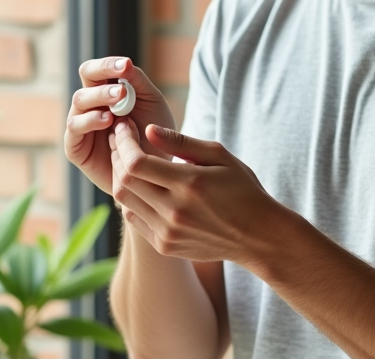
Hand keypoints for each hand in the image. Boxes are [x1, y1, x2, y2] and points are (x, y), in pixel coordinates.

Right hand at [65, 56, 176, 195]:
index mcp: (107, 88)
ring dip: (97, 98)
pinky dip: (89, 121)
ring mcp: (82, 123)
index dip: (108, 64)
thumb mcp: (152, 103)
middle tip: (122, 90)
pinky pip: (74, 129)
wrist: (154, 172)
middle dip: (103, 77)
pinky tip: (107, 121)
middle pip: (85, 77)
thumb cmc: (152, 133)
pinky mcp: (76, 146)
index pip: (99, 68)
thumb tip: (125, 63)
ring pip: (79, 101)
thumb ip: (138, 82)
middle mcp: (92, 102)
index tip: (125, 66)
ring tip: (117, 104)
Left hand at [109, 120, 280, 266]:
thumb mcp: (220, 156)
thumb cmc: (242, 189)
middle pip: (125, 181)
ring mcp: (168, 232)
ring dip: (121, 177)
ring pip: (125, 201)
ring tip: (128, 160)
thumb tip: (149, 129)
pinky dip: (132, 200)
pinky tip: (141, 186)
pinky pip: (134, 220)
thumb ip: (182, 142)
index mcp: (189, 184)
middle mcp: (174, 211)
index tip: (124, 128)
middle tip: (120, 140)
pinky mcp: (165, 246)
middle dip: (117, 155)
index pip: (137, 163)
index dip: (124, 143)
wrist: (256, 236)